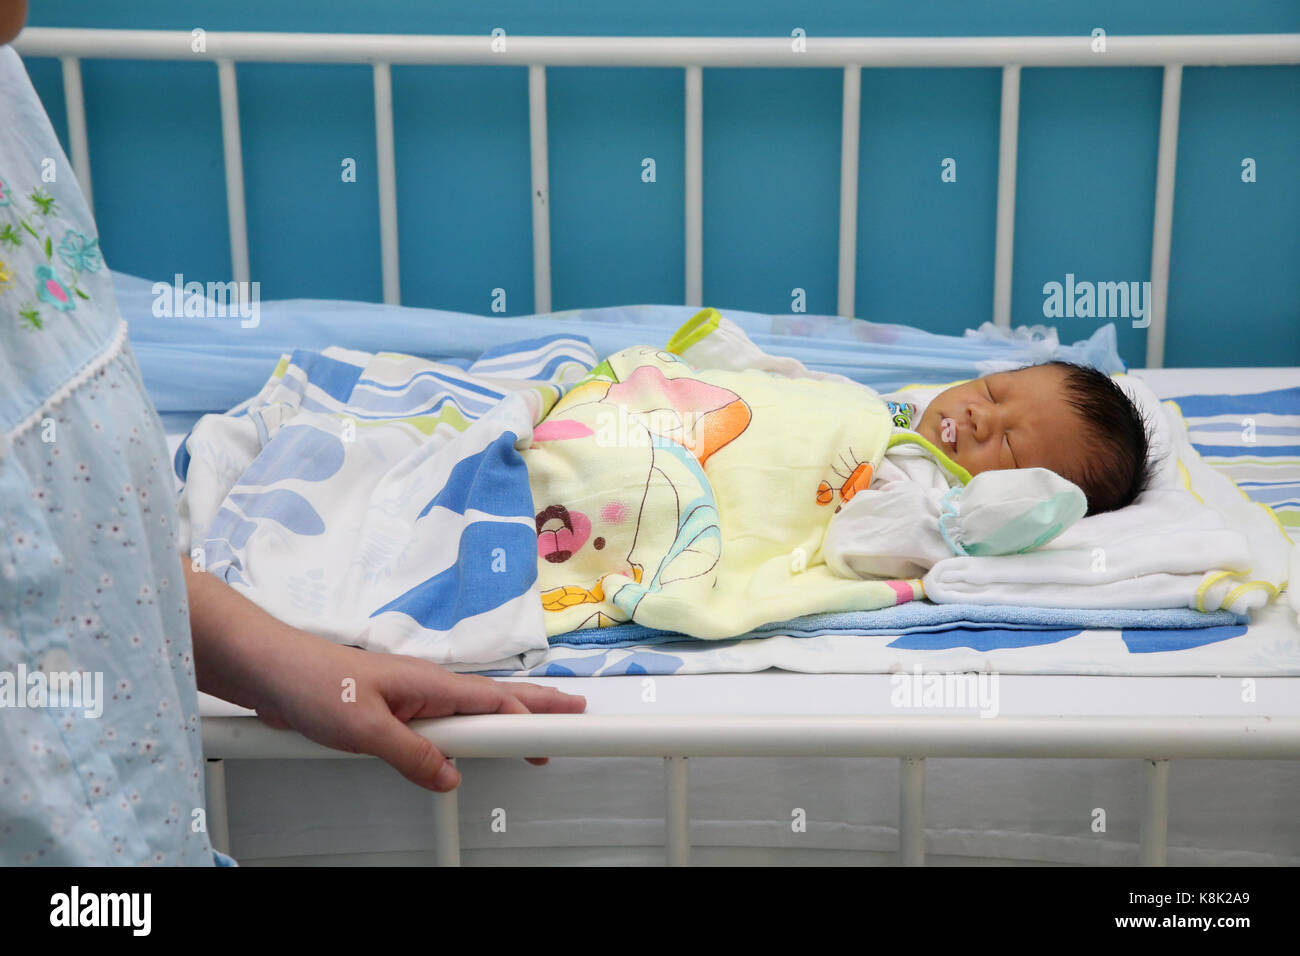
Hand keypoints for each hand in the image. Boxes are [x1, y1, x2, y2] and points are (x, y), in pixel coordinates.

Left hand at [185, 557, 585, 792]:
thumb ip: (412, 754)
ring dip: (504, 720)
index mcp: (430, 683)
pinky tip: (463, 747)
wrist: (268, 671)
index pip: (499, 701)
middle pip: (495, 698)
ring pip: (468, 712)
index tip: (575, 720)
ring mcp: (409, 697)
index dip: (539, 713)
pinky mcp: (389, 711)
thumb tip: (450, 776)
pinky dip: (465, 731)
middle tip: (574, 715)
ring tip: (532, 733)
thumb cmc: (310, 683)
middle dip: (537, 706)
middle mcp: (426, 687)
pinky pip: (438, 724)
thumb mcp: (364, 729)